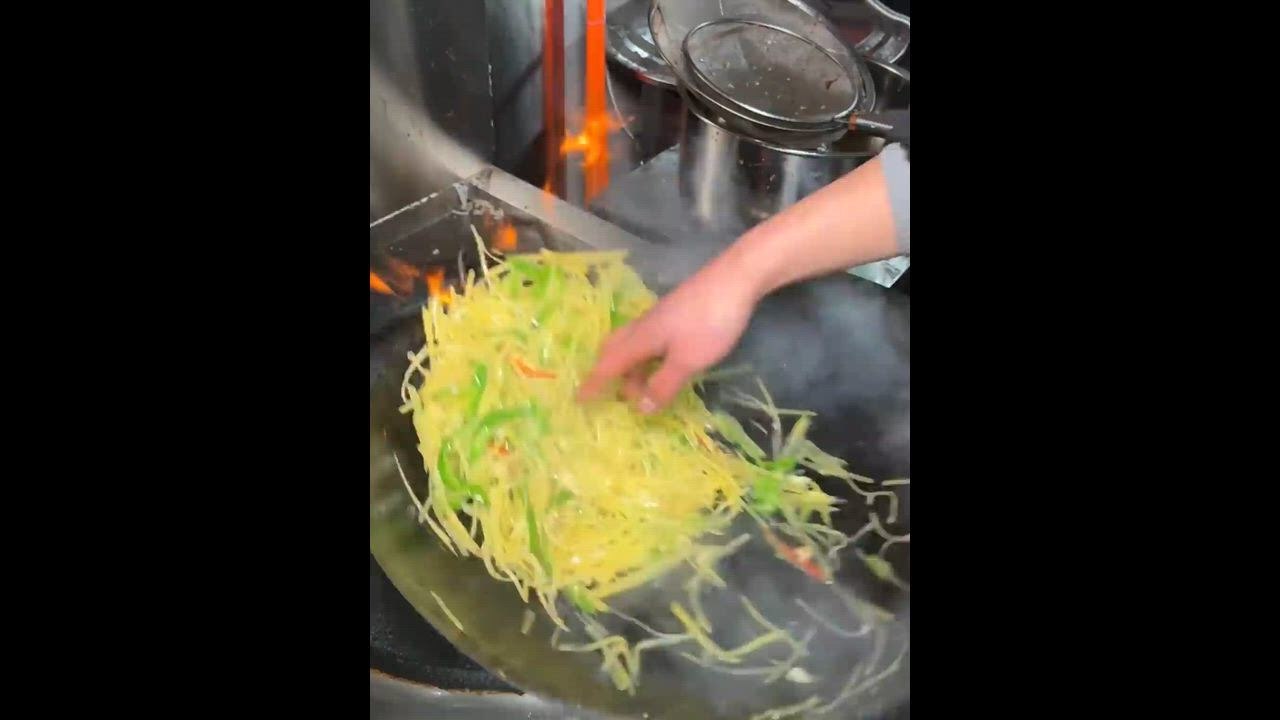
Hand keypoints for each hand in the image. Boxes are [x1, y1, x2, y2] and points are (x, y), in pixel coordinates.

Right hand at [578, 263, 757, 412]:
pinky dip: (646, 357)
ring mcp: (660, 317)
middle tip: (609, 392)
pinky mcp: (676, 313)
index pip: (609, 365)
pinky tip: (661, 362)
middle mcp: (643, 326)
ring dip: (631, 366)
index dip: (594, 384)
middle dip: (609, 372)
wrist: (736, 278)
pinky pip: (649, 339)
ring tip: (639, 386)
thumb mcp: (687, 361)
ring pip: (633, 344)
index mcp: (640, 338)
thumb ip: (663, 385)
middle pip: (615, 349)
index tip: (579, 400)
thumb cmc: (709, 322)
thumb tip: (639, 408)